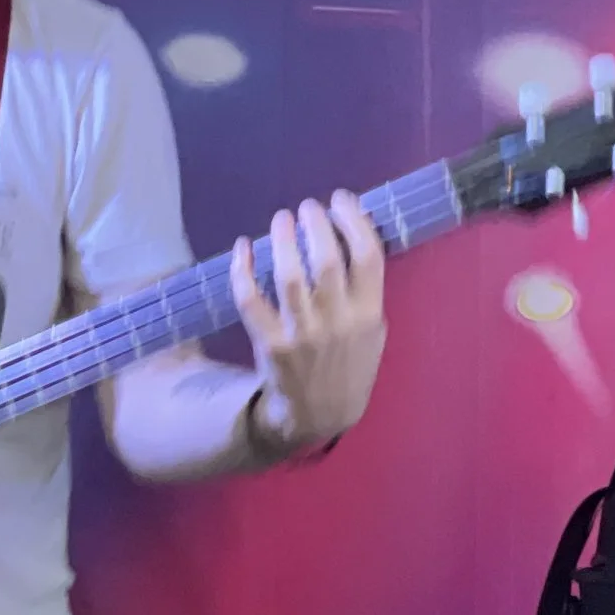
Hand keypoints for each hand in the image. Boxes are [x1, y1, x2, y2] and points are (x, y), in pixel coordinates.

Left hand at [230, 193, 386, 459]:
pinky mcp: (269, 344)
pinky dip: (243, 269)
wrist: (319, 414)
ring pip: (289, 275)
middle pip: (327, 259)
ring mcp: (302, 333)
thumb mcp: (372, 332)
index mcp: (368, 314)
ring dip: (283, 239)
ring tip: (281, 218)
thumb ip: (365, 291)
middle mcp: (337, 321)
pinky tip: (242, 247)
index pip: (368, 255)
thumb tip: (349, 236)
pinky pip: (250, 299)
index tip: (341, 200)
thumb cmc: (348, 365)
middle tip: (307, 207)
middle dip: (316, 223)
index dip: (354, 219)